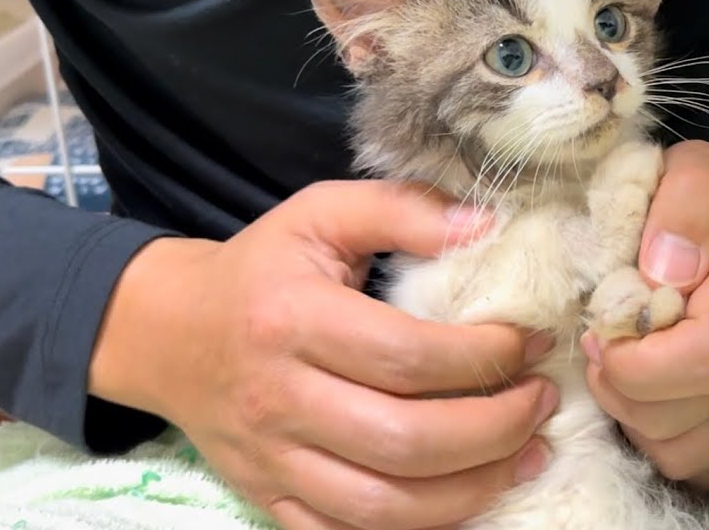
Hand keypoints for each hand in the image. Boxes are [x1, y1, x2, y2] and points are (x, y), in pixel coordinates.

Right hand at [90, 180, 558, 529]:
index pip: (407, 357)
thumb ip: (401, 209)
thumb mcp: (320, 214)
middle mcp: (278, 399)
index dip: (486, 357)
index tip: (534, 342)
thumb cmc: (261, 269)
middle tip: (543, 401)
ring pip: (385, 507)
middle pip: (405, 443)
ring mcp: (272, 461)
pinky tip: (469, 496)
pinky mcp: (269, 500)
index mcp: (292, 321)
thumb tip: (487, 226)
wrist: (165, 334)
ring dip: (475, 489)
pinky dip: (421, 529)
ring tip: (530, 454)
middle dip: (496, 430)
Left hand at [579, 140, 708, 488]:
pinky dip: (661, 438)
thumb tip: (663, 271)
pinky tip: (657, 393)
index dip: (633, 360)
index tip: (598, 332)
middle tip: (601, 353)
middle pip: (684, 411)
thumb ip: (684, 203)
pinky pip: (698, 466)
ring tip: (628, 369)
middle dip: (620, 389)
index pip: (705, 353)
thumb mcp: (695, 169)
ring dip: (634, 416)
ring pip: (683, 450)